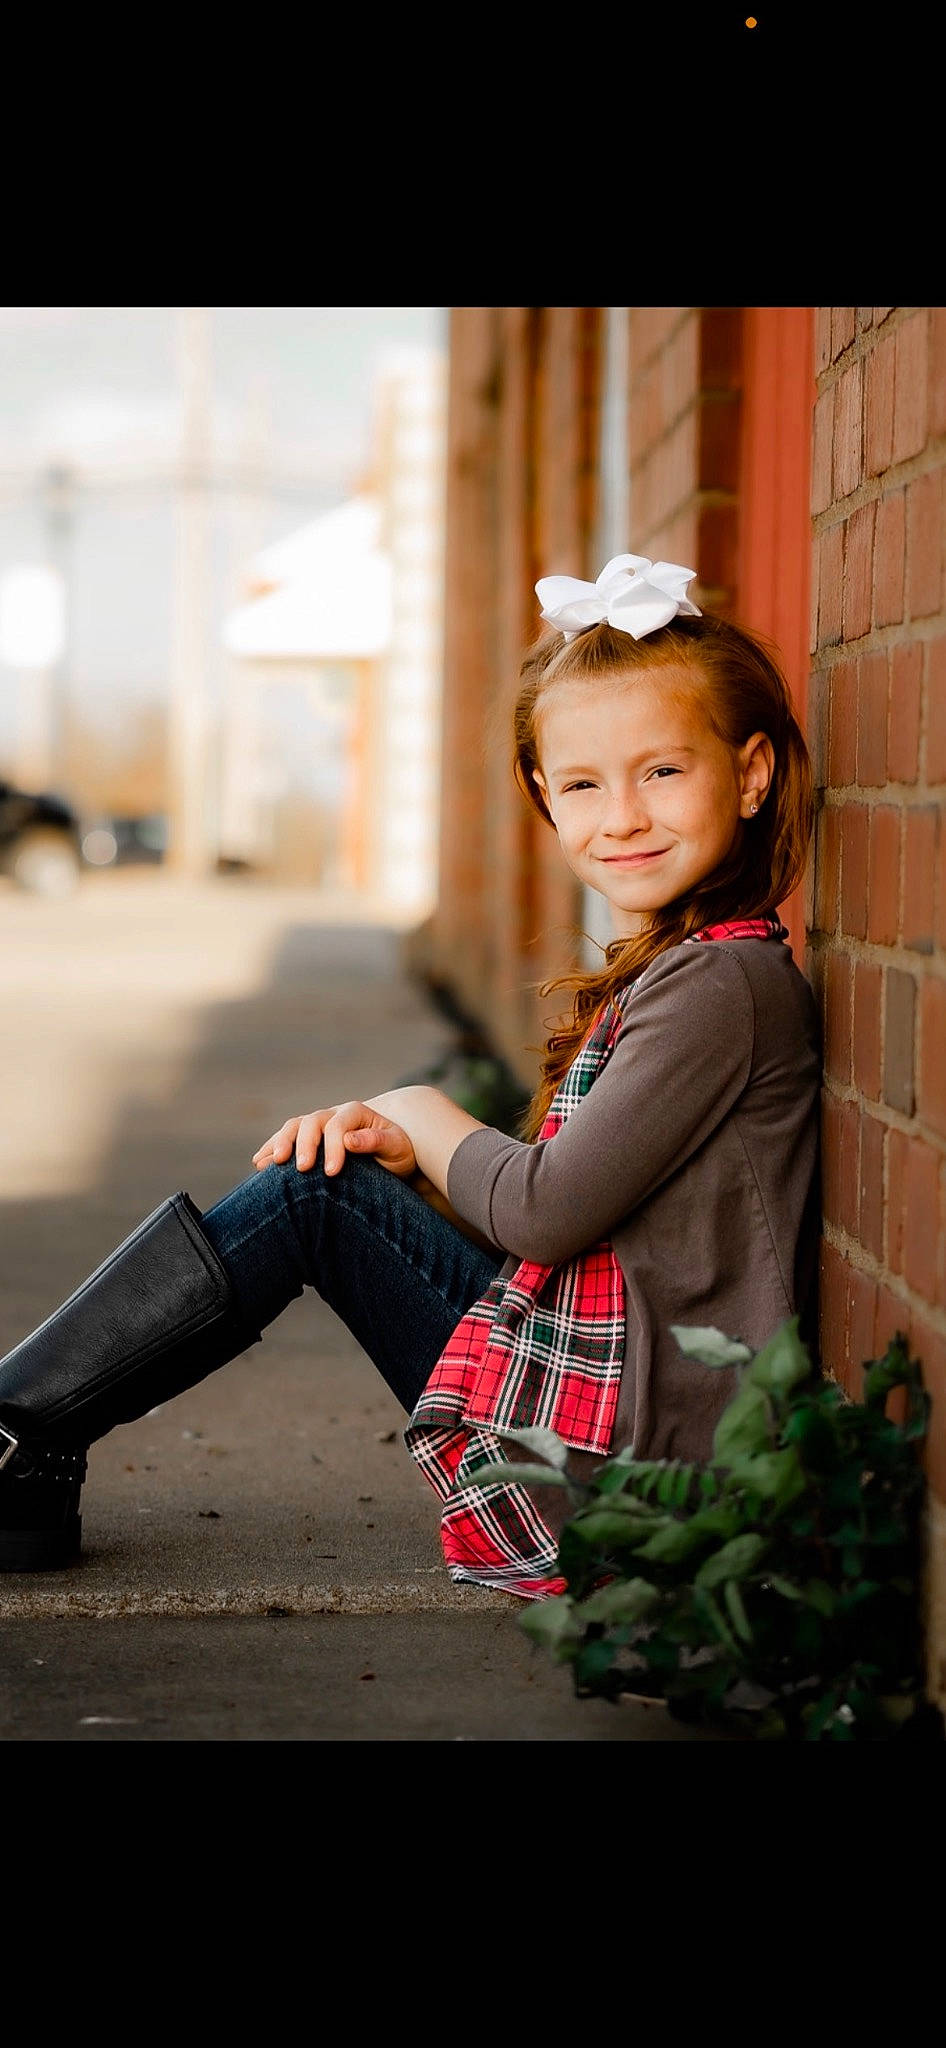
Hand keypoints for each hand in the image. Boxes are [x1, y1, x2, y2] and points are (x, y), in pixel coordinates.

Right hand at [252, 1102, 416, 1178]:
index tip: (331, 1172)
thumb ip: (377, 1141)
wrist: (391, 1153)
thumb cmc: (396, 1152)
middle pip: (311, 1122)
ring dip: (280, 1143)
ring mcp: (317, 1124)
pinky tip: (259, 1163)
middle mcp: (333, 1114)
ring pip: (293, 1127)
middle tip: (301, 1169)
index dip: (332, 1147)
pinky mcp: (307, 1138)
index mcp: (355, 1112)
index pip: (338, 1125)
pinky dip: (272, 1149)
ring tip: (268, 1164)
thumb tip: (350, 1139)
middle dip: (303, 1145)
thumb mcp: (396, 1147)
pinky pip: (285, 1138)